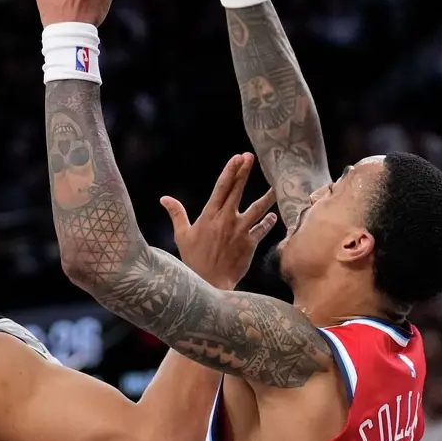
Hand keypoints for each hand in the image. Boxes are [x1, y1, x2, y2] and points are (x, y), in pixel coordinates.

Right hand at [161, 154, 275, 288]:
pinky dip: (268, 222)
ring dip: (267, 197)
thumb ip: (177, 214)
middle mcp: (226, 219)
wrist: (210, 284)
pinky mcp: (250, 243)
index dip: (230, 170)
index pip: (221, 187)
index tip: (238, 157)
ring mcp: (240, 230)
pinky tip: (274, 216)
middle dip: (244, 172)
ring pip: (257, 209)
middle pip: (237, 191)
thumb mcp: (182, 236)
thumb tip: (164, 198)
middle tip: (251, 157)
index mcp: (210, 215)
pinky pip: (262, 229)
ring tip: (276, 186)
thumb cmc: (194, 260)